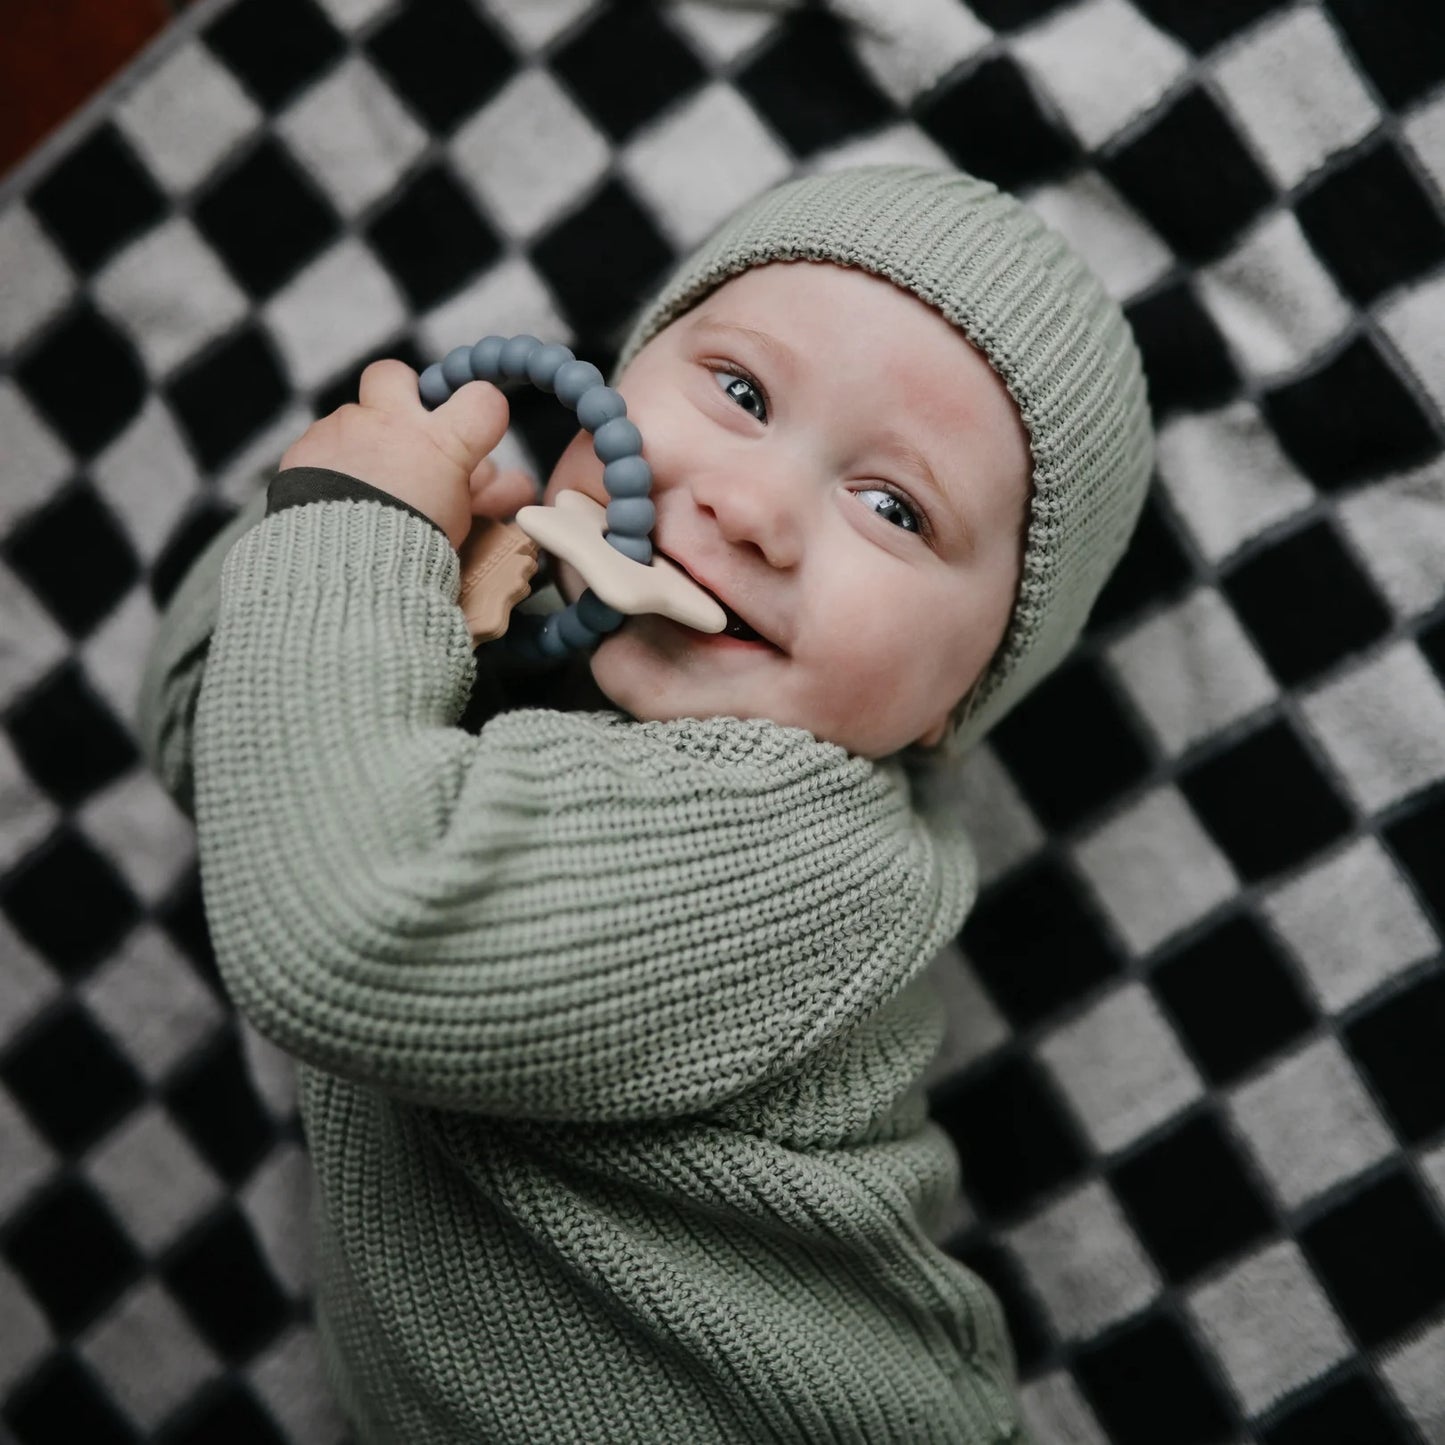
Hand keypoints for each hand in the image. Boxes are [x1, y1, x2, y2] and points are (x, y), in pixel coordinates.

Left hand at [279, 360, 532, 549]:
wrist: (341, 571)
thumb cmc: (410, 553)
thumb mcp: (462, 523)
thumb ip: (485, 495)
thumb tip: (516, 485)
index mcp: (440, 443)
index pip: (482, 399)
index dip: (482, 412)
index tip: (475, 431)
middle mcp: (389, 425)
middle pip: (395, 375)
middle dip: (398, 395)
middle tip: (403, 433)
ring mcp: (340, 431)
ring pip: (354, 420)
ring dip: (362, 446)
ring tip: (365, 490)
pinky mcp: (304, 450)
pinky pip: (321, 445)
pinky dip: (330, 468)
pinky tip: (335, 500)